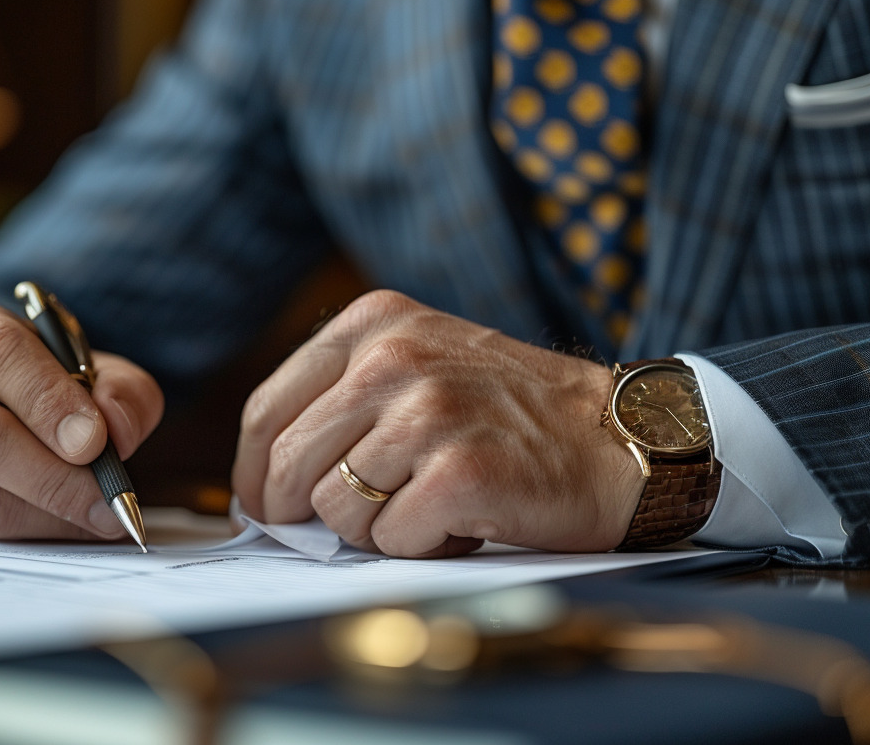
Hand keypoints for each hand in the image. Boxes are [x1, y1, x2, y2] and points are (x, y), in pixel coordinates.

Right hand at [0, 298, 163, 539]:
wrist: (8, 409)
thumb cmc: (52, 382)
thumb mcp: (97, 369)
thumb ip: (122, 391)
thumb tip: (118, 429)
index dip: (46, 398)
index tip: (93, 440)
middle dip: (49, 472)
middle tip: (106, 495)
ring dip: (48, 511)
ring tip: (101, 514)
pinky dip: (34, 531)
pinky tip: (71, 522)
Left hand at [231, 290, 642, 557]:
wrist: (615, 437)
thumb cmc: (512, 412)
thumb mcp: (420, 362)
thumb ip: (343, 399)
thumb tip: (262, 484)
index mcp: (374, 323)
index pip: (265, 411)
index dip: (254, 475)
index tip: (263, 508)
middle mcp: (394, 357)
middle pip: (287, 465)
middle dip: (308, 512)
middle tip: (358, 519)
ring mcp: (427, 413)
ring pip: (336, 510)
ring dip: (378, 528)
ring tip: (430, 502)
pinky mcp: (459, 472)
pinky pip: (390, 540)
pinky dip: (421, 546)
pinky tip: (460, 521)